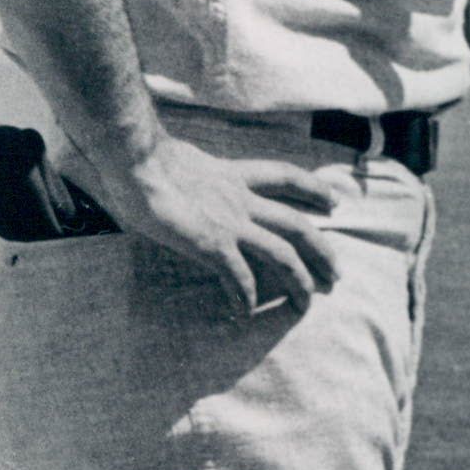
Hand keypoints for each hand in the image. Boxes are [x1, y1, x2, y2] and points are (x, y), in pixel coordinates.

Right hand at [94, 133, 341, 318]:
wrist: (133, 159)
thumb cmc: (143, 157)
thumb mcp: (182, 160)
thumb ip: (194, 172)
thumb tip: (181, 172)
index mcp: (232, 174)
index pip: (284, 176)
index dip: (314, 189)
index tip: (333, 202)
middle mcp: (239, 198)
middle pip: (296, 224)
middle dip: (321, 250)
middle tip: (335, 272)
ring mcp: (229, 221)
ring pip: (281, 254)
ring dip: (297, 280)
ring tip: (305, 303)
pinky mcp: (212, 243)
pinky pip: (238, 277)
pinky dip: (243, 297)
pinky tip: (242, 313)